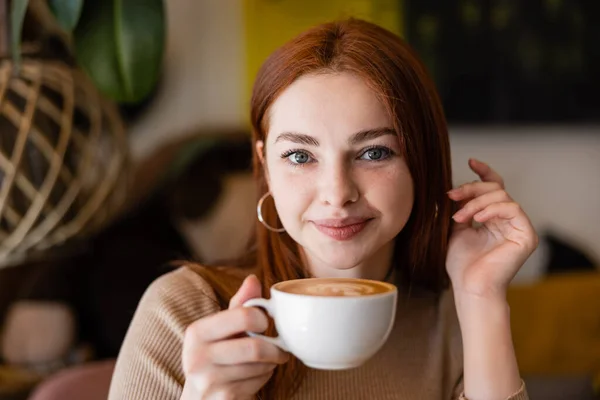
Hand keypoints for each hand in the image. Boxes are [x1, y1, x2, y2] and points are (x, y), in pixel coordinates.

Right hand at [181, 275, 288, 399]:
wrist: (199, 398)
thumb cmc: (215, 357)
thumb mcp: (221, 329)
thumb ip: (238, 306)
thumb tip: (253, 279)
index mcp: (197, 332)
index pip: (243, 316)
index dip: (263, 319)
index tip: (265, 323)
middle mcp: (197, 357)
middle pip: (256, 347)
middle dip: (275, 348)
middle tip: (279, 347)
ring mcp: (209, 381)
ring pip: (261, 366)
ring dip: (271, 363)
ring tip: (265, 361)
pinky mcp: (223, 399)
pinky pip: (259, 383)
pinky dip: (265, 378)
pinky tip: (256, 376)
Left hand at [446, 159, 538, 298]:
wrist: (469, 287)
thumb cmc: (461, 264)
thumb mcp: (453, 229)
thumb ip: (456, 208)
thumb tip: (448, 188)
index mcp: (492, 218)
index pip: (493, 188)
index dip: (484, 172)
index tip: (470, 162)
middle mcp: (508, 220)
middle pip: (495, 188)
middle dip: (471, 188)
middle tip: (451, 196)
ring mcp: (519, 227)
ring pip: (502, 196)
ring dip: (476, 202)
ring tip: (459, 216)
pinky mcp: (526, 235)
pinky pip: (512, 208)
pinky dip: (491, 209)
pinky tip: (476, 218)